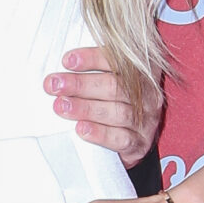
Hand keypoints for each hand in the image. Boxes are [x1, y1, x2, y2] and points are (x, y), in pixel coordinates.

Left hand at [44, 48, 161, 162]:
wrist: (134, 139)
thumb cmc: (115, 102)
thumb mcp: (112, 79)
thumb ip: (97, 68)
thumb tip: (65, 61)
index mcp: (144, 71)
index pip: (118, 60)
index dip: (92, 58)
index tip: (67, 60)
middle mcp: (149, 94)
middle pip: (114, 87)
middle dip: (81, 84)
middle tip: (54, 84)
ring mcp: (146, 120)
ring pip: (116, 112)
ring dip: (85, 108)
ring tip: (60, 105)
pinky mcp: (139, 143)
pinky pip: (120, 138)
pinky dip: (99, 133)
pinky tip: (80, 129)